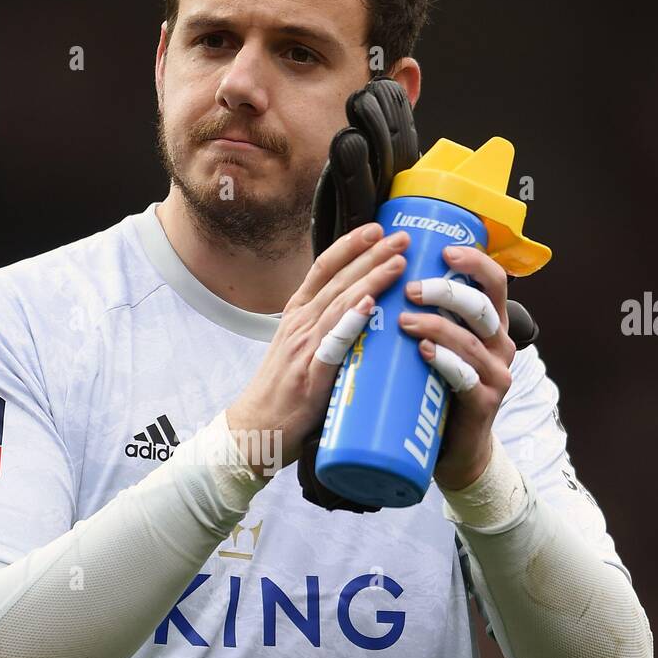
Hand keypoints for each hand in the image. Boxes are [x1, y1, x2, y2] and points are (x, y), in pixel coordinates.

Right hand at [226, 223, 409, 477]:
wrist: (255, 429)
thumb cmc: (283, 393)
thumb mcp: (302, 349)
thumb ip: (328, 329)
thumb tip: (363, 313)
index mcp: (297, 315)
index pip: (323, 268)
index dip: (350, 245)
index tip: (376, 228)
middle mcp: (300, 324)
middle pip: (337, 279)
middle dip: (371, 254)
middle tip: (402, 235)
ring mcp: (304, 347)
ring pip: (339, 303)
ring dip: (370, 279)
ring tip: (398, 260)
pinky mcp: (310, 374)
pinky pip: (333, 343)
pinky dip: (350, 320)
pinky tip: (368, 304)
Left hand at [398, 243, 515, 490]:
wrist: (453, 449)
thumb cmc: (436, 388)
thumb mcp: (437, 345)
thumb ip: (425, 316)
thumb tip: (383, 274)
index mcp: (490, 324)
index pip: (495, 282)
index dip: (474, 261)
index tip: (444, 250)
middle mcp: (500, 345)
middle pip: (483, 306)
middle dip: (447, 291)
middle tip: (410, 288)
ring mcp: (496, 375)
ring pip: (471, 340)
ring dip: (436, 325)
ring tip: (403, 319)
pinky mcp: (485, 403)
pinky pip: (466, 377)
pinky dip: (444, 361)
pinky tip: (423, 352)